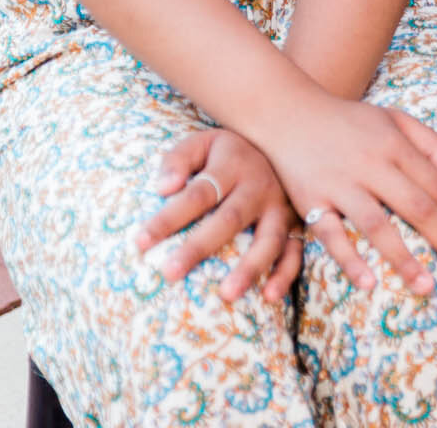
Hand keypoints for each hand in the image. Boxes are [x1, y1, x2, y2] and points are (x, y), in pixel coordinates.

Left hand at [135, 127, 304, 304]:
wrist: (284, 140)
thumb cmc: (229, 150)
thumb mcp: (202, 142)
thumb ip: (178, 160)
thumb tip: (163, 188)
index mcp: (232, 165)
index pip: (196, 194)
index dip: (168, 218)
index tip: (139, 242)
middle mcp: (258, 187)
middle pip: (229, 219)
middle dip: (199, 247)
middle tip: (170, 272)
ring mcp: (281, 207)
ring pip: (269, 239)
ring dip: (250, 267)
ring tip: (226, 294)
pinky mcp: (297, 223)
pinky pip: (295, 251)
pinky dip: (285, 274)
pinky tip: (269, 296)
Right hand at [258, 94, 436, 296]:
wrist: (289, 111)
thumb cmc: (350, 121)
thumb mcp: (395, 119)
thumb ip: (432, 143)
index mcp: (396, 145)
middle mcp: (372, 164)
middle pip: (418, 208)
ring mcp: (341, 183)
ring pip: (378, 225)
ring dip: (404, 259)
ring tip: (427, 287)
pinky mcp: (311, 199)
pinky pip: (331, 234)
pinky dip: (349, 259)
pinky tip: (368, 283)